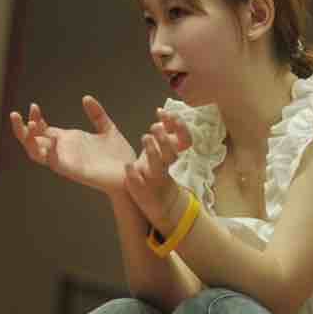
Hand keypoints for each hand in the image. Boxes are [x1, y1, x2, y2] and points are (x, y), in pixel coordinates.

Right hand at [10, 96, 135, 194]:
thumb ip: (97, 114)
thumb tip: (85, 98)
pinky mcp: (75, 171)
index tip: (34, 105)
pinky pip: (56, 163)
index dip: (34, 119)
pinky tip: (53, 139)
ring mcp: (67, 162)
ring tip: (27, 125)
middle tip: (15, 114)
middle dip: (21, 129)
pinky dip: (51, 152)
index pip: (42, 130)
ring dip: (29, 141)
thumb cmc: (120, 156)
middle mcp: (64, 151)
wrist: (132, 173)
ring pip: (37, 154)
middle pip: (33, 142)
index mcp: (69, 141)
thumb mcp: (108, 129)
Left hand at [124, 107, 192, 223]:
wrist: (160, 202)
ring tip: (145, 137)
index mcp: (171, 155)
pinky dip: (134, 174)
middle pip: (171, 153)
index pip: (184, 140)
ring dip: (153, 152)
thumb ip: (164, 132)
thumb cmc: (158, 170)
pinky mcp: (142, 190)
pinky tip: (128, 165)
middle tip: (155, 126)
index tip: (167, 114)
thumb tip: (162, 111)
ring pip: (158, 167)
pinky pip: (139, 183)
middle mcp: (165, 167)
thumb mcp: (163, 150)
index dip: (180, 128)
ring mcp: (154, 180)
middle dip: (164, 139)